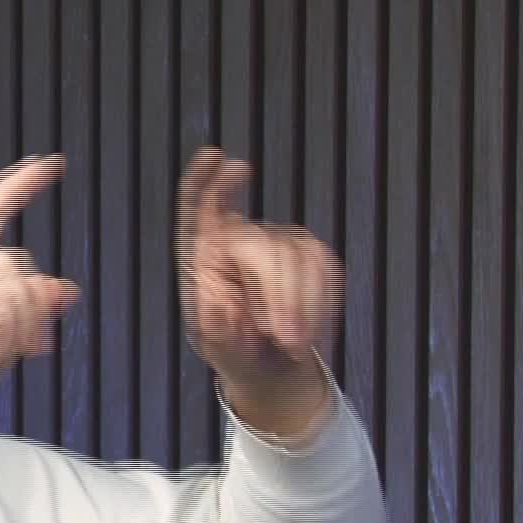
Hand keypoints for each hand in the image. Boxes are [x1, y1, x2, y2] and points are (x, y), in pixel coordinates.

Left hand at [176, 147, 343, 413]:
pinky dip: (320, 302)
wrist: (271, 366)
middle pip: (258, 244)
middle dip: (275, 294)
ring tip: (291, 342)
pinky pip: (324, 266)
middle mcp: (237, 237)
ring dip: (300, 305)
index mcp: (202, 254)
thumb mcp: (218, 348)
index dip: (204, 180)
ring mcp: (276, 239)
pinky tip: (309, 328)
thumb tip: (215, 307)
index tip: (215, 156)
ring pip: (296, 255)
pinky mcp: (309, 251)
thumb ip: (215, 330)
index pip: (198, 206)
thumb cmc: (234, 350)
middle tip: (282, 338)